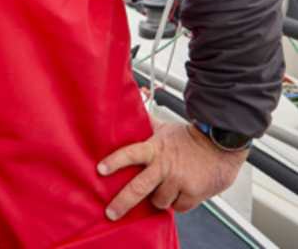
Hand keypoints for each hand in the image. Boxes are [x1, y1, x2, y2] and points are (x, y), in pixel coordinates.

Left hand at [97, 120, 246, 220]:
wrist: (222, 145)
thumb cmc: (190, 138)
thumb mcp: (165, 130)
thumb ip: (147, 127)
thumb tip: (128, 111)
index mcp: (155, 149)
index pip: (130, 154)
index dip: (115, 161)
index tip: (100, 169)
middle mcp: (165, 166)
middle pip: (138, 188)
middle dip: (122, 202)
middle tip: (110, 212)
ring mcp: (179, 181)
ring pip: (159, 201)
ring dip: (160, 198)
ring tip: (167, 186)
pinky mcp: (194, 194)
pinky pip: (178, 207)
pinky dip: (178, 203)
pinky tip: (182, 191)